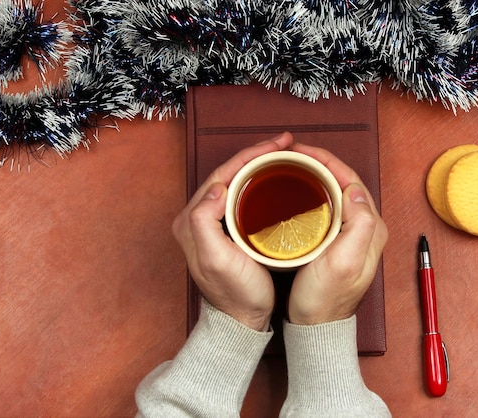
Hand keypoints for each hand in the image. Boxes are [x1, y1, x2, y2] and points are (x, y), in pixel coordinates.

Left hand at [172, 132, 293, 330]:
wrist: (241, 320)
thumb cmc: (233, 293)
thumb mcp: (216, 259)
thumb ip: (205, 221)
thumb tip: (217, 187)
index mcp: (192, 219)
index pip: (222, 174)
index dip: (251, 155)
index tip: (277, 145)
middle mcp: (198, 217)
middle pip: (229, 174)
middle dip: (258, 154)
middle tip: (285, 143)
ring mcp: (213, 224)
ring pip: (237, 183)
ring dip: (259, 166)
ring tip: (283, 155)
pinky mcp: (227, 231)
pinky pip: (243, 196)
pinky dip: (260, 182)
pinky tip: (275, 180)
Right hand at [287, 143, 388, 324]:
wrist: (317, 326)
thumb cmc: (326, 299)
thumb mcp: (344, 262)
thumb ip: (358, 225)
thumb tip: (356, 191)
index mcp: (370, 228)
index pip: (351, 180)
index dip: (326, 160)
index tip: (301, 151)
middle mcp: (365, 228)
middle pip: (345, 182)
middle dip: (320, 163)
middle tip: (293, 154)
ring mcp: (352, 235)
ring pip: (336, 192)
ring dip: (317, 175)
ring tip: (294, 166)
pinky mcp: (338, 241)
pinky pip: (328, 206)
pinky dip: (313, 193)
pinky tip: (297, 193)